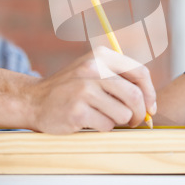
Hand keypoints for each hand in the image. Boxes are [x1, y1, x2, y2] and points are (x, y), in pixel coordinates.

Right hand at [25, 46, 155, 133]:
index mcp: (102, 56)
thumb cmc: (71, 89)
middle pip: (135, 95)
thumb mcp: (94, 71)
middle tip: (134, 121)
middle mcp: (94, 69)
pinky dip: (103, 128)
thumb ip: (120, 79)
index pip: (140, 72)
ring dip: (118, 121)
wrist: (34, 100)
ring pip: (123, 113)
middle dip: (140, 113)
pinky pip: (107, 125)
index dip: (150, 93)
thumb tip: (150, 103)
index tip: (150, 107)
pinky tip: (89, 121)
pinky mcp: (78, 111)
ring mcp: (84, 90)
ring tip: (103, 117)